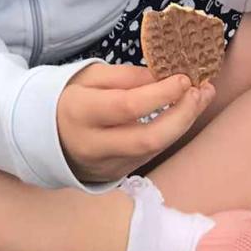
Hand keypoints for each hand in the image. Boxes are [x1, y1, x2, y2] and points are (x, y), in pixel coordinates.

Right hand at [57, 62, 215, 183]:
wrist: (47, 138)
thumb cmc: (72, 99)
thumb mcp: (90, 77)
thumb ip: (126, 76)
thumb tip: (164, 75)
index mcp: (80, 112)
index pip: (127, 106)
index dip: (160, 93)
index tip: (184, 78)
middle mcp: (94, 144)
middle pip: (148, 138)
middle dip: (182, 114)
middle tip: (202, 90)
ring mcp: (107, 164)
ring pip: (155, 149)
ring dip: (184, 122)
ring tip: (202, 96)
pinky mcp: (118, 174)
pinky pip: (151, 153)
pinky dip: (171, 132)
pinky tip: (184, 113)